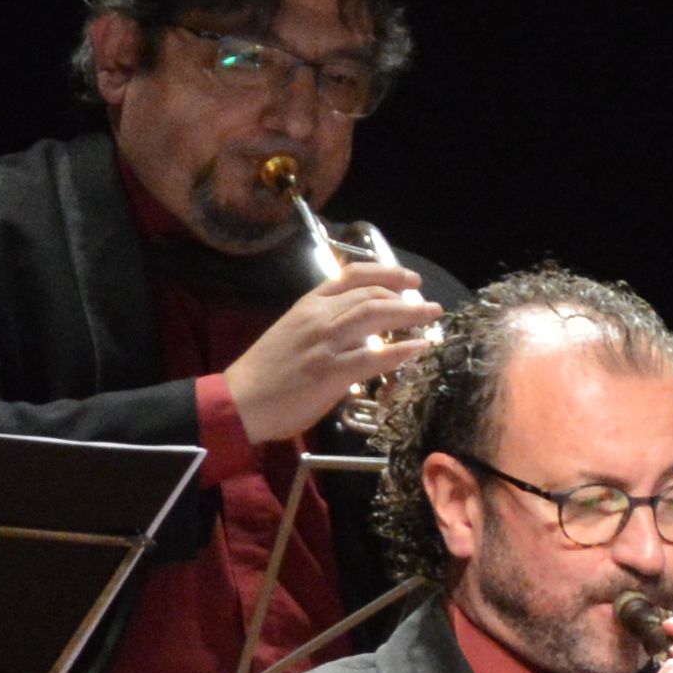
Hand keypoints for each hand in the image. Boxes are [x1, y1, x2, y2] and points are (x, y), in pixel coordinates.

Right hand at [222, 254, 437, 448]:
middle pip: (371, 294)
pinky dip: (401, 350)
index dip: (386, 272)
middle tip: (429, 304)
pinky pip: (374, 357)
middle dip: (407, 295)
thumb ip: (325, 324)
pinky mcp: (331, 372)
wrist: (240, 400)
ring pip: (374, 316)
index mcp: (308, 304)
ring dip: (410, 313)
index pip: (352, 276)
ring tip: (431, 317)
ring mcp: (325, 343)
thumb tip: (362, 329)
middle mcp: (319, 317)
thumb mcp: (293, 331)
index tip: (410, 278)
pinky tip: (420, 347)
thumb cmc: (267, 370)